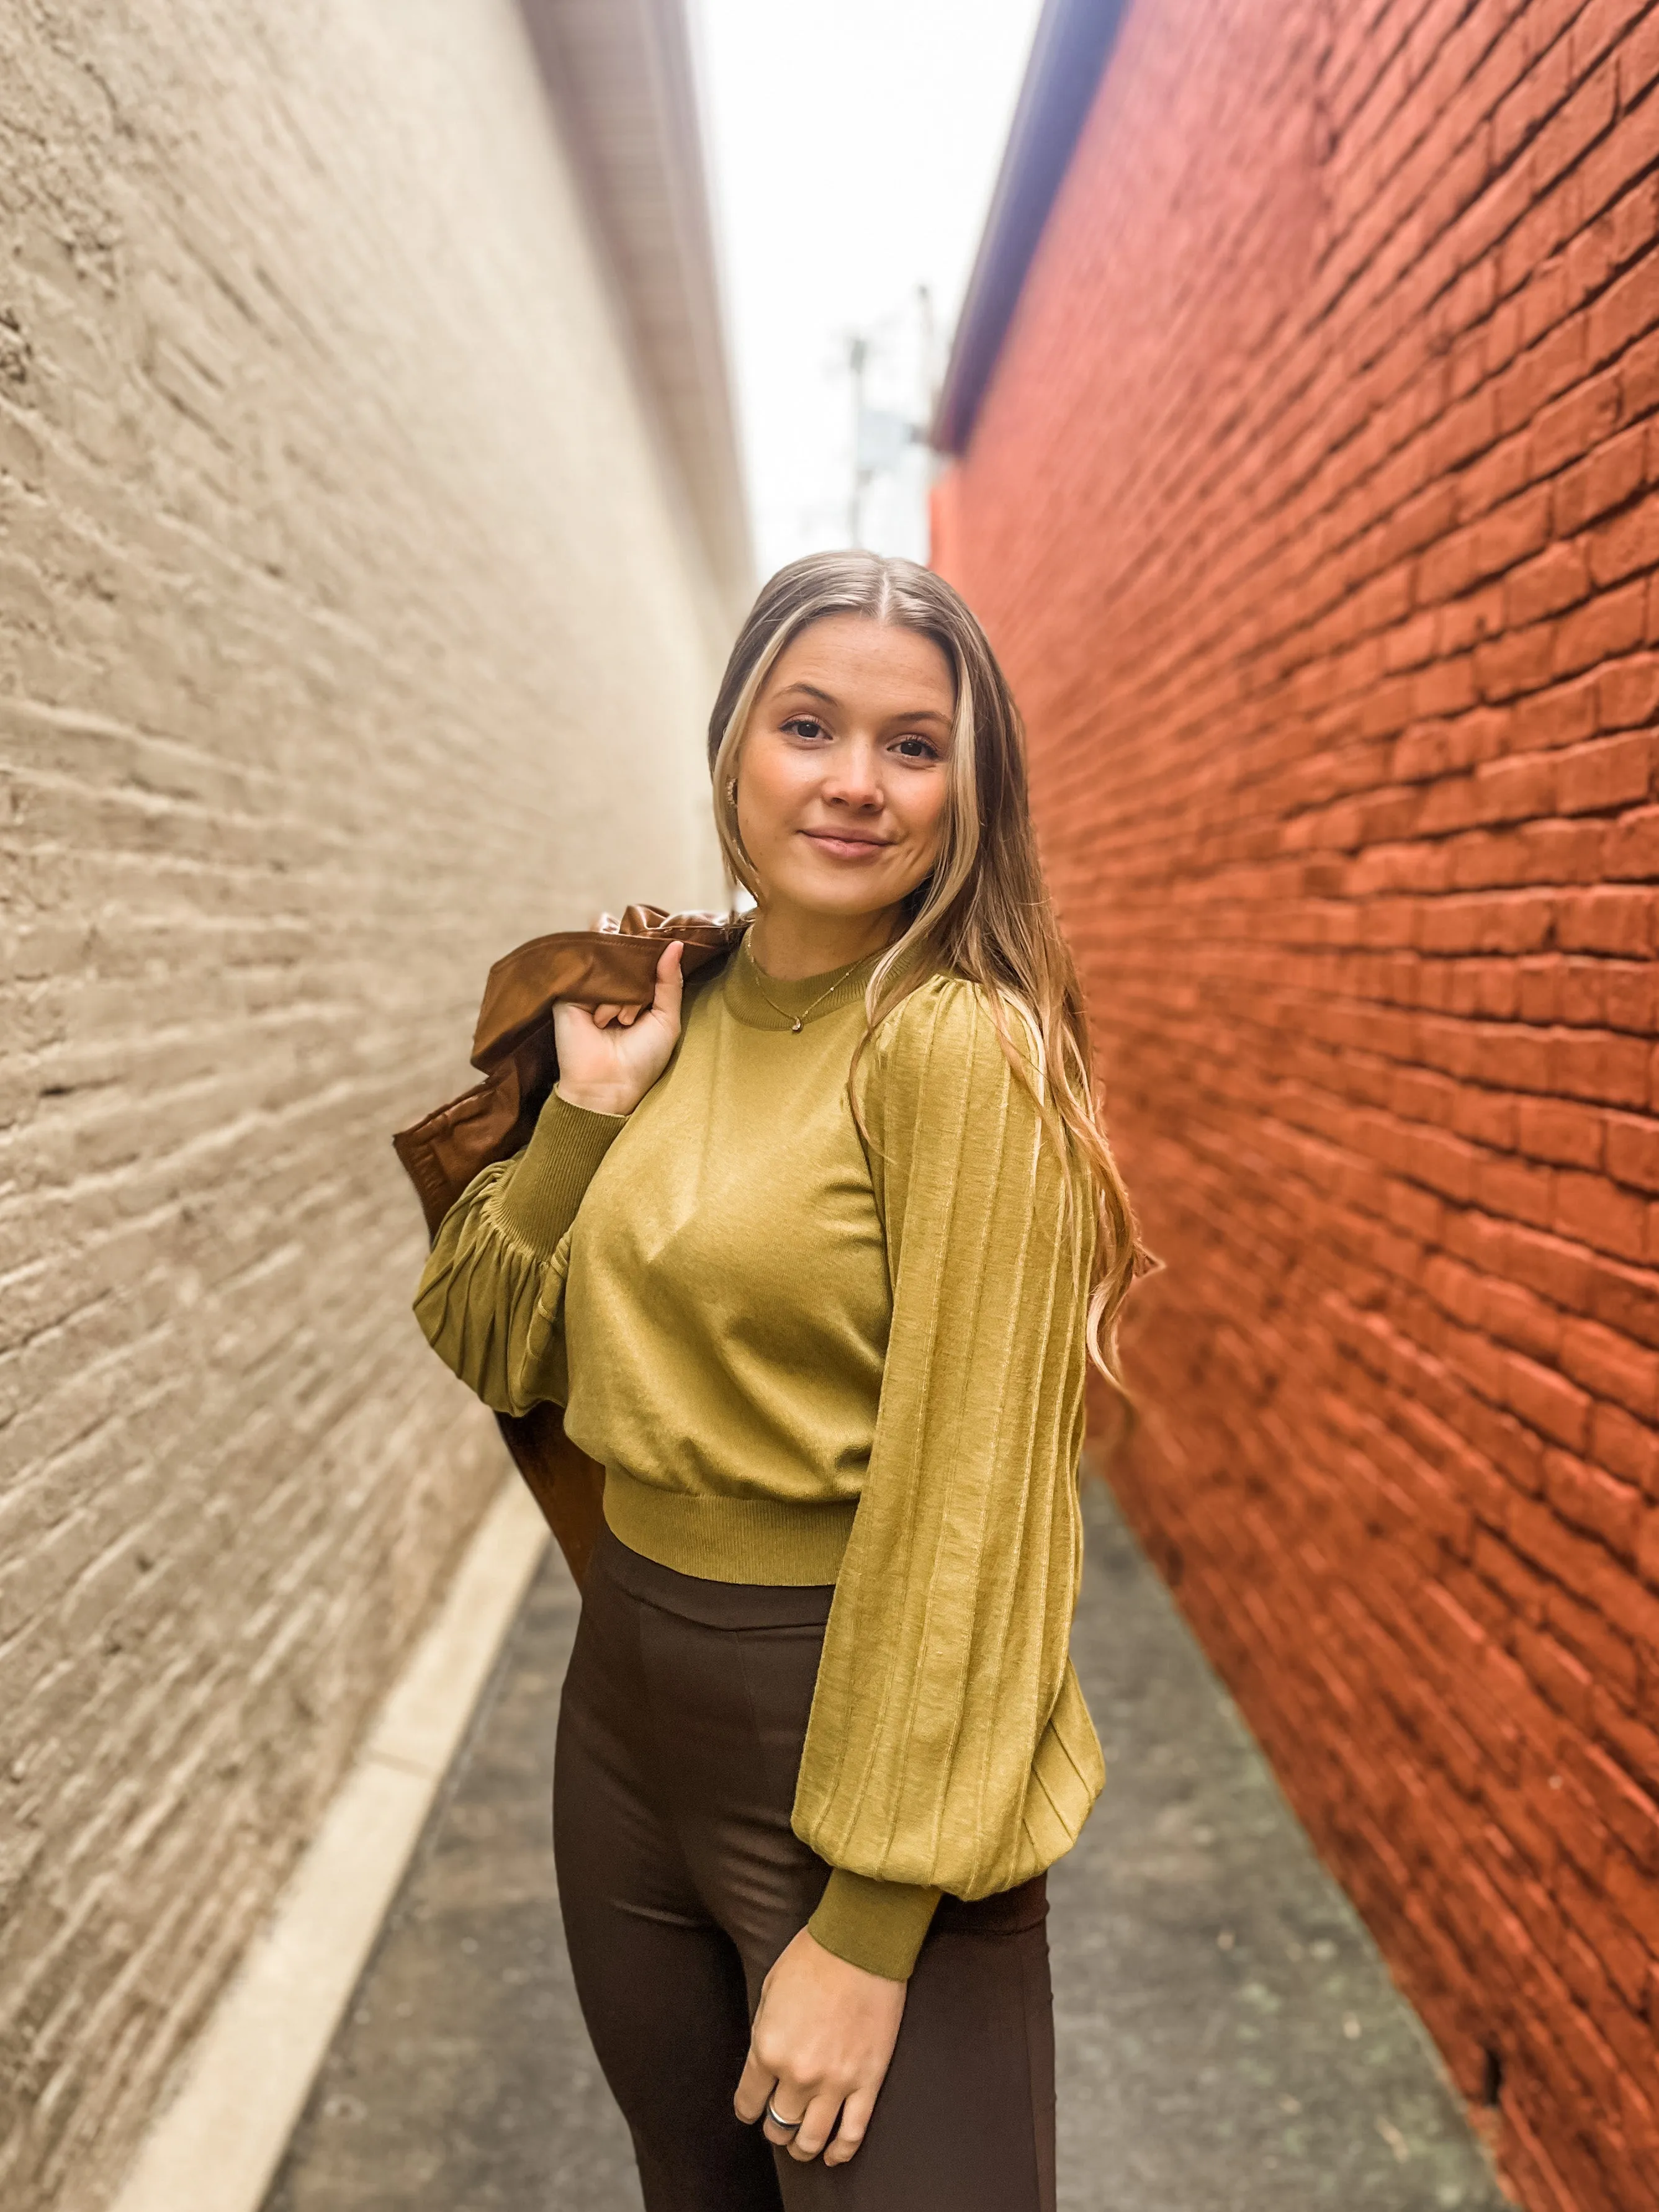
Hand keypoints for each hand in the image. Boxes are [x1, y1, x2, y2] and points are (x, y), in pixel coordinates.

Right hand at [552, 939, 682, 1116]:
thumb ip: (671, 981)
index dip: (651, 958)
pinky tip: (602, 1020)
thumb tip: (675, 944)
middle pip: (626, 955)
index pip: (643, 957)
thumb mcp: (667, 1019)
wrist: (608, 1084)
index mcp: (634, 991)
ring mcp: (589, 988)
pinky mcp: (568, 994)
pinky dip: (603, 998)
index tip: (655, 967)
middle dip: (637, 980)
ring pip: (610, 965)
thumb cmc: (642, 1059)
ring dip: (621, 995)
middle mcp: (611, 986)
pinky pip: (589, 975)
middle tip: (635, 1014)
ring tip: (622, 1022)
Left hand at [734, 1925, 905, 2167]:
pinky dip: (841, 2150)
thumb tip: (765, 2065)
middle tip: (778, 2122)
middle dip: (774, 2128)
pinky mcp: (868, 2081)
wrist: (861, 1944)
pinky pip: (853, 2132)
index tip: (751, 2108)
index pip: (749, 2102)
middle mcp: (799, 2074)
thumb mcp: (769, 1992)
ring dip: (802, 2147)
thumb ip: (764, 2034)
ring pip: (812, 2138)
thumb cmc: (812, 1958)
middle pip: (779, 2124)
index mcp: (768, 2049)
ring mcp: (836, 2082)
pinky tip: (833, 2155)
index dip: (748, 2108)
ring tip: (801, 2145)